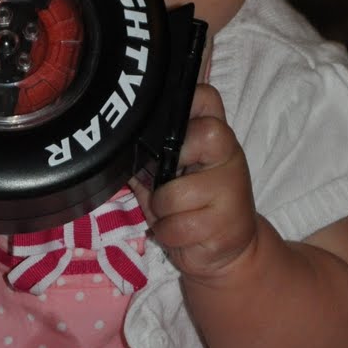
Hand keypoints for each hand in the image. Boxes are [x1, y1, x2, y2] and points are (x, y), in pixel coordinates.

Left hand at [137, 84, 258, 281]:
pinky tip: (182, 234)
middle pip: (204, 134)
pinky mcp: (230, 224)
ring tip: (174, 215)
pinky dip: (169, 234)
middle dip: (171, 166)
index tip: (170, 131)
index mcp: (213, 136)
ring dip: (162, 212)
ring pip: (174, 195)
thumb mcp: (165, 177)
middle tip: (171, 182)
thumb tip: (114, 146)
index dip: (183, 104)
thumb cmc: (189, 208)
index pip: (205, 97)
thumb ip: (147, 156)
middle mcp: (229, 154)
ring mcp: (233, 189)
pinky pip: (176, 227)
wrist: (228, 250)